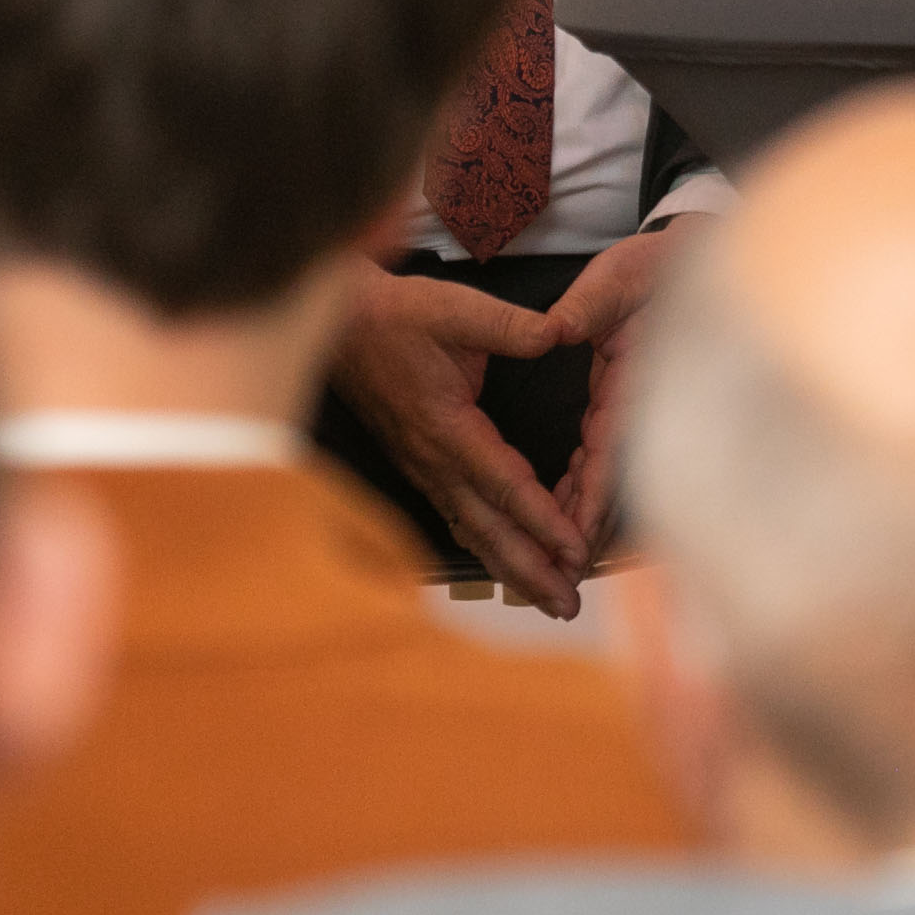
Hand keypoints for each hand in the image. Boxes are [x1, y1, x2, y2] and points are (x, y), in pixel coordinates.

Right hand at [331, 262, 589, 615]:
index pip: (504, 486)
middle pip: (488, 528)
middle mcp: (434, 460)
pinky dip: (487, 548)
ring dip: (511, 569)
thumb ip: (509, 326)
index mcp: (447, 427)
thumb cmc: (396, 316)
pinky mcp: (422, 467)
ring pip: (472, 531)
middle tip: (567, 605)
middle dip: (530, 569)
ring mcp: (424, 469)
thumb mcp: (455, 309)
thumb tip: (556, 334)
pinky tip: (507, 567)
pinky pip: (458, 518)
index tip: (575, 550)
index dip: (542, 520)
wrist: (340, 323)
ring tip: (548, 601)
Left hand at [547, 222, 694, 558]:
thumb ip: (586, 306)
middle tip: (562, 574)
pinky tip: (568, 505)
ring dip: (586, 514)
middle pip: (611, 476)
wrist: (688, 251)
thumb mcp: (617, 278)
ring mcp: (629, 402)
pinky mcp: (620, 397)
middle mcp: (633, 400)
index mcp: (634, 379)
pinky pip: (602, 450)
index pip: (612, 451)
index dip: (593, 498)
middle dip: (588, 527)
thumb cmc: (656, 263)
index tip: (575, 539)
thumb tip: (555, 329)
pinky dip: (587, 483)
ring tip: (560, 556)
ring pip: (607, 470)